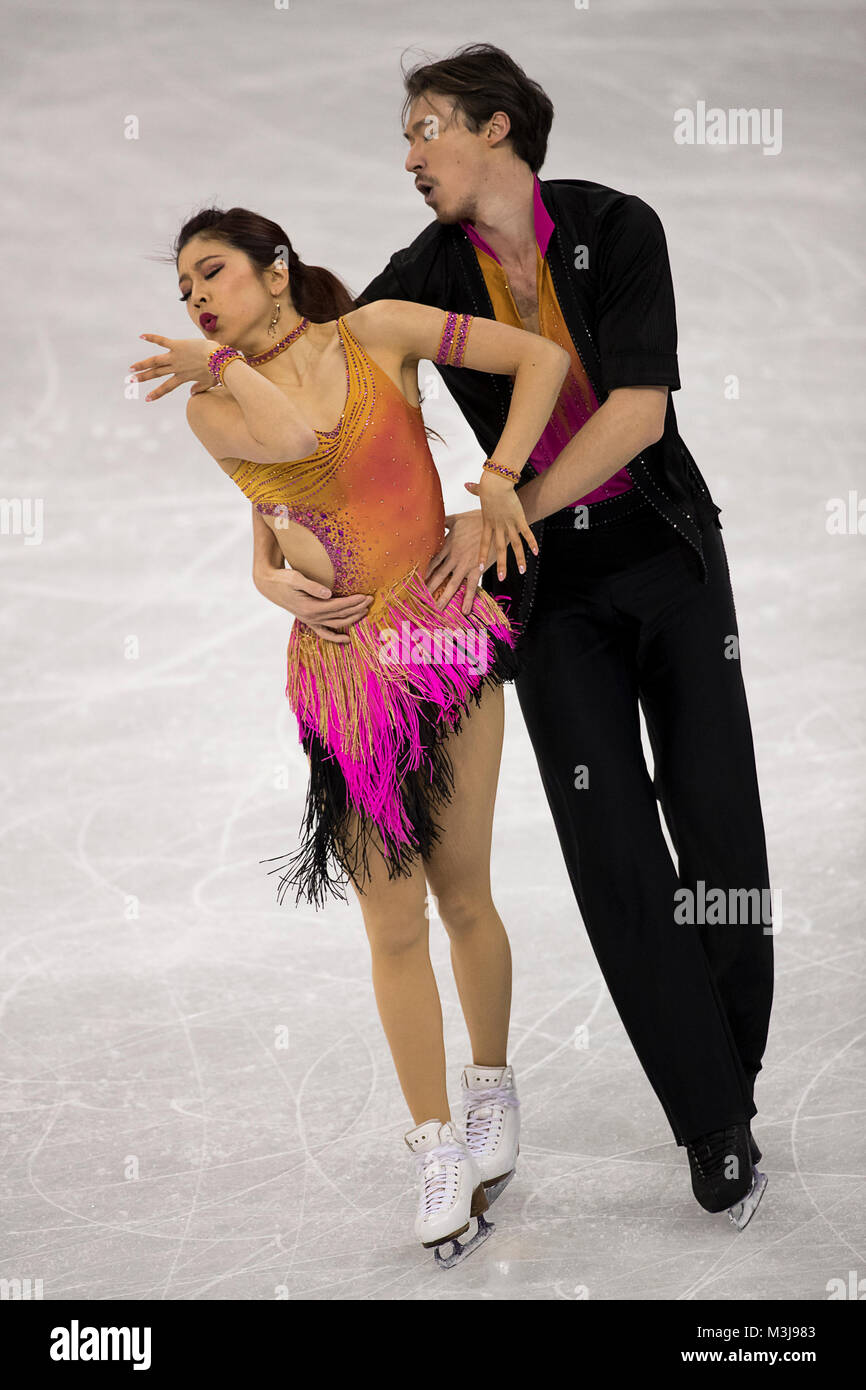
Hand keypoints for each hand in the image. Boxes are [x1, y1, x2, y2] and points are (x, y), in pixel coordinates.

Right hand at [129, 334, 217, 400]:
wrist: (219, 360)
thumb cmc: (217, 371)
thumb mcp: (209, 383)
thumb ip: (199, 388)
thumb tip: (192, 394)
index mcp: (183, 377)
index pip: (167, 387)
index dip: (157, 393)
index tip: (147, 399)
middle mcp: (176, 368)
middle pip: (156, 373)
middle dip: (143, 377)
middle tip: (131, 381)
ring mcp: (175, 356)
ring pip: (155, 361)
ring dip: (142, 364)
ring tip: (131, 368)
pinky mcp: (177, 345)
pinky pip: (162, 341)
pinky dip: (152, 338)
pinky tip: (141, 336)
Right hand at [254, 565, 373, 642]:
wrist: (269, 585)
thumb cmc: (283, 579)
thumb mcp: (296, 578)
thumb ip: (312, 586)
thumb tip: (328, 593)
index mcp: (310, 607)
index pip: (338, 606)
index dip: (353, 601)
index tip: (366, 596)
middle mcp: (311, 617)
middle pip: (340, 615)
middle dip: (357, 608)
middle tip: (371, 600)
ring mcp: (310, 621)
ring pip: (336, 624)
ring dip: (352, 619)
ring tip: (365, 612)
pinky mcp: (308, 620)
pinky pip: (324, 633)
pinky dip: (335, 637)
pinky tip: (346, 640)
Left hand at [424, 512, 498, 616]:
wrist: (497, 524)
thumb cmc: (478, 519)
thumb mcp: (457, 519)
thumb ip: (444, 521)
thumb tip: (433, 518)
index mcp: (448, 545)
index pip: (432, 561)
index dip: (423, 572)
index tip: (415, 582)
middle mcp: (454, 557)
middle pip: (438, 575)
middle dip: (429, 588)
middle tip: (420, 600)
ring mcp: (465, 564)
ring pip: (452, 584)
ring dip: (444, 597)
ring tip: (437, 609)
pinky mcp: (478, 569)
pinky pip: (472, 586)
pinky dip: (468, 599)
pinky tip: (465, 610)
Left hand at [464, 472, 537, 580]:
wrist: (496, 483)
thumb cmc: (489, 483)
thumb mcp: (480, 489)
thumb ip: (474, 489)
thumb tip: (466, 484)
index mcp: (487, 522)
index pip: (483, 543)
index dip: (482, 555)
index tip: (479, 568)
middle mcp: (498, 526)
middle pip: (499, 549)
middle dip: (501, 564)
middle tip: (502, 578)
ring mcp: (509, 523)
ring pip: (514, 545)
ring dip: (519, 559)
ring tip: (522, 571)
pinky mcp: (519, 518)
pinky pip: (526, 533)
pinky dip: (531, 543)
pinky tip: (536, 553)